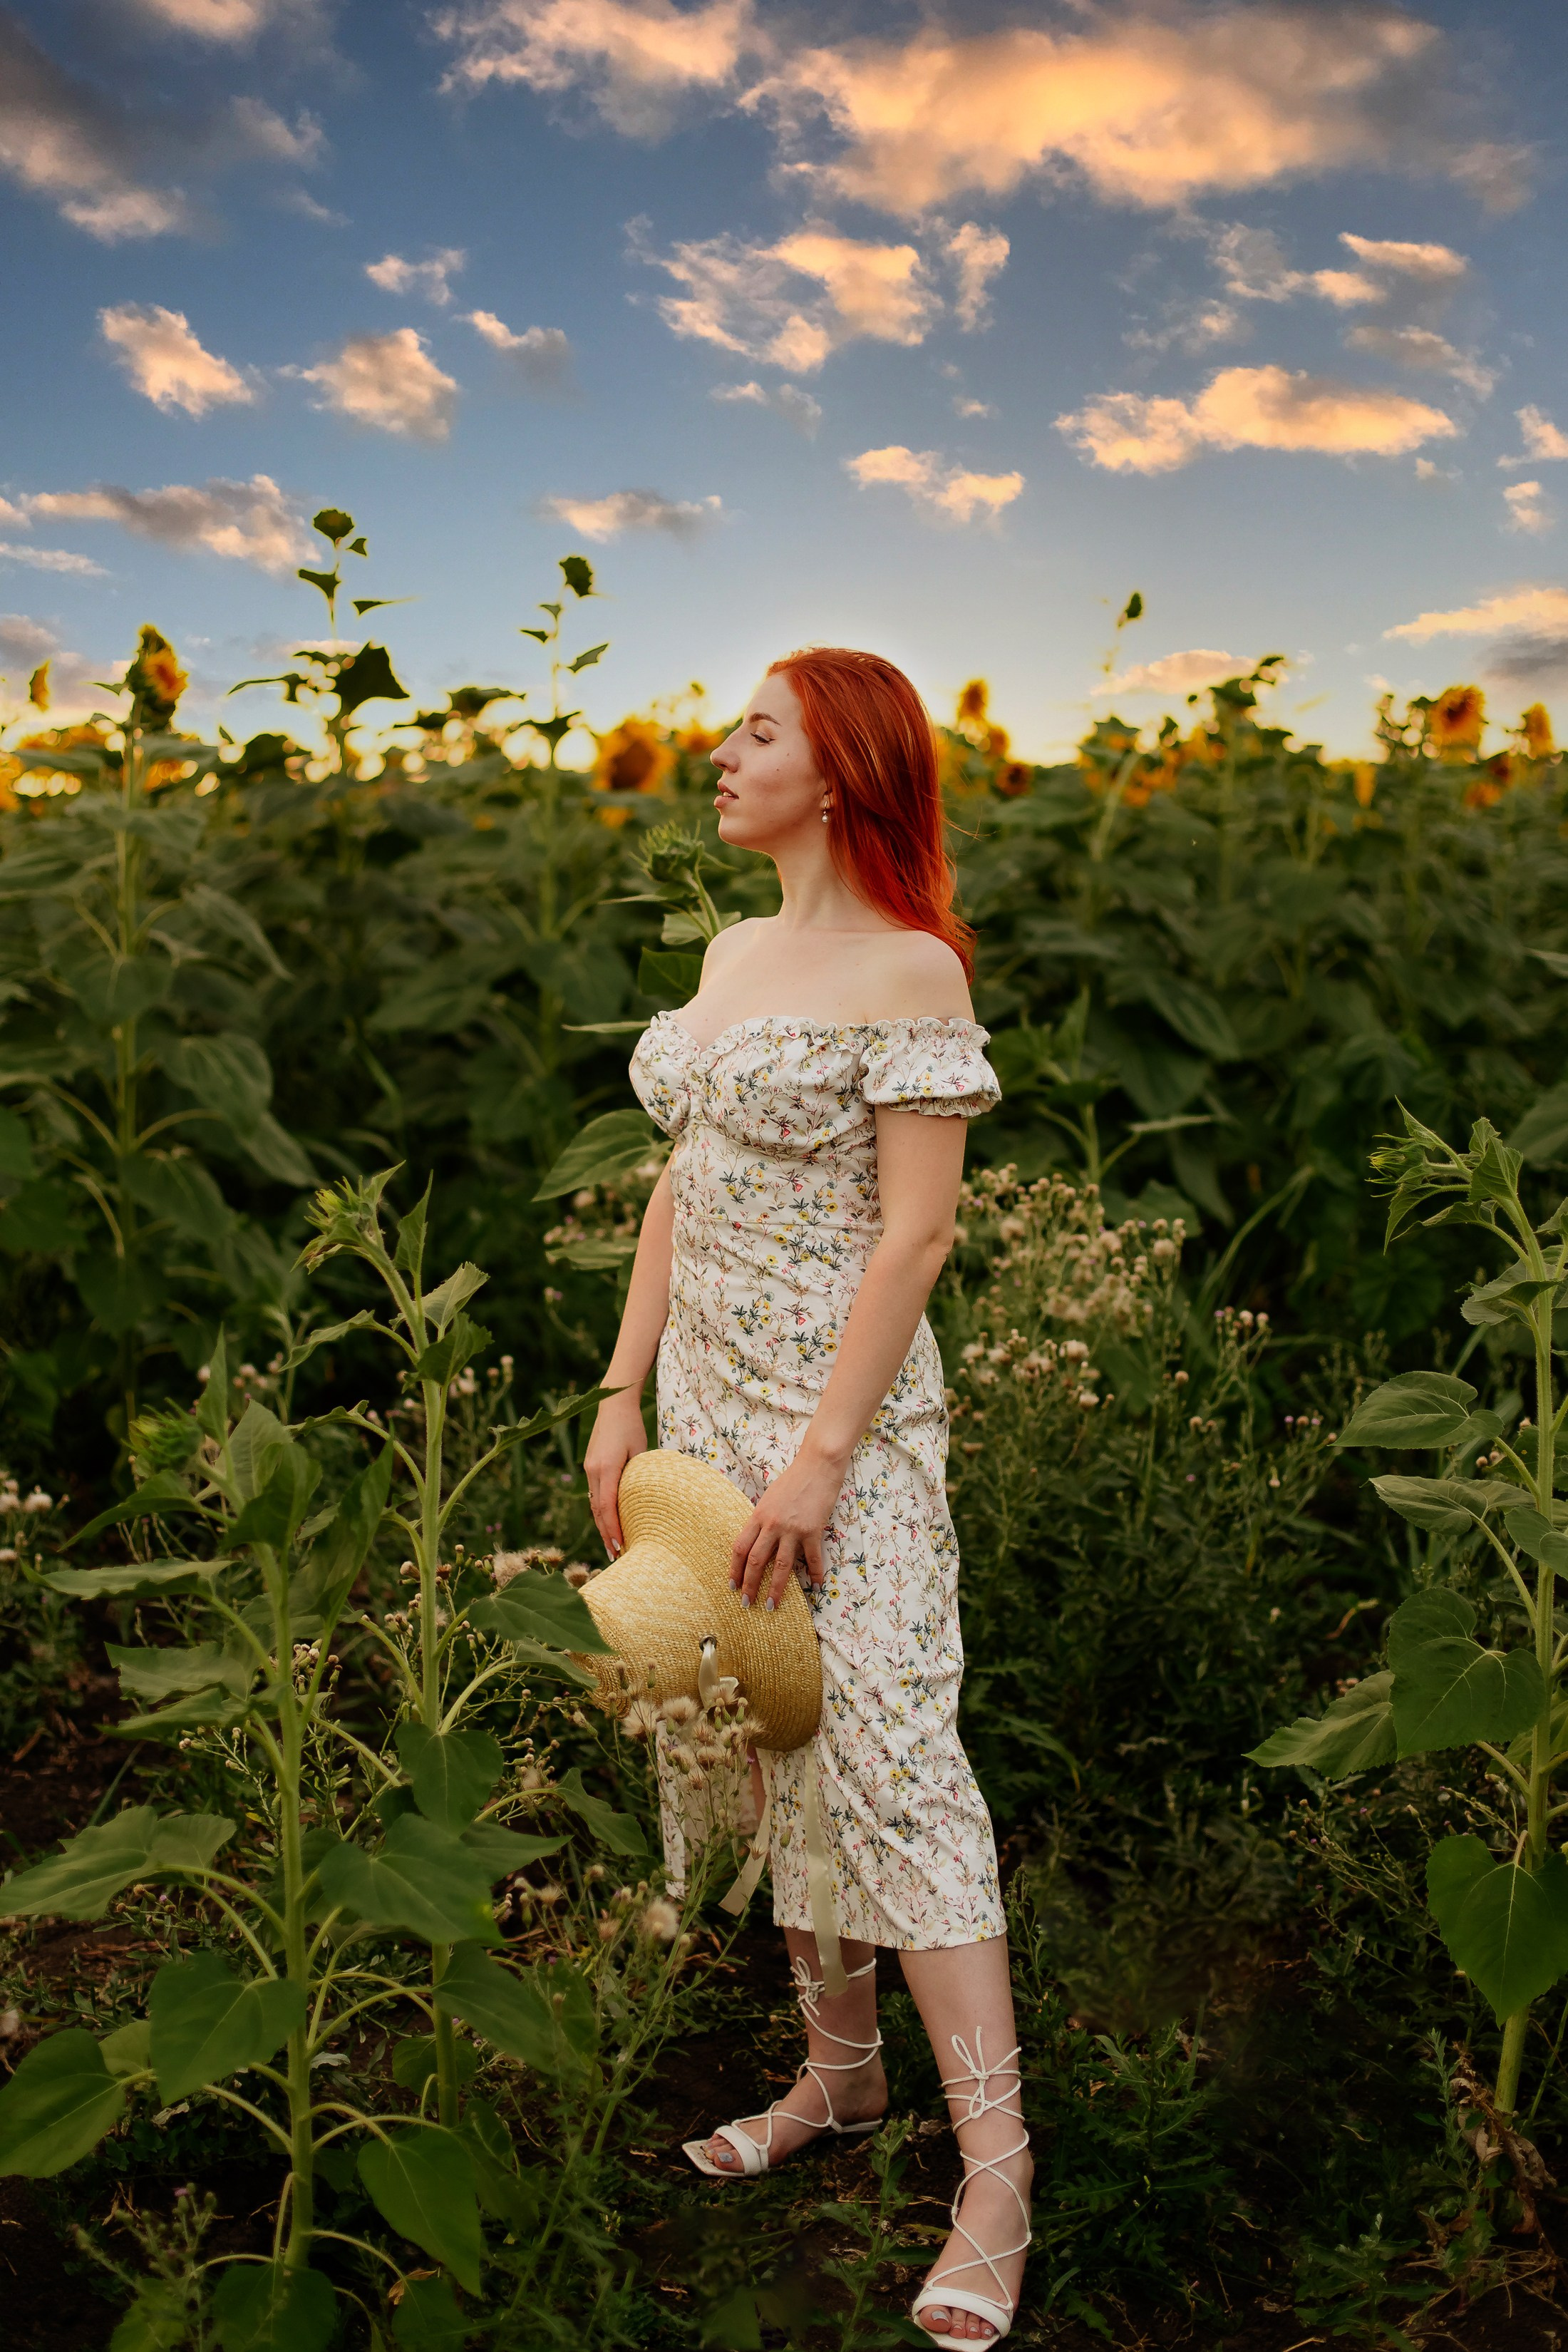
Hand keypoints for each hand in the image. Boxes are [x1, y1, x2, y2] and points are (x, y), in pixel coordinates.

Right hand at [584, 1390, 647, 1557]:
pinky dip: (600, 1511)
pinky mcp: (590, 1466)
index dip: (612, 1528)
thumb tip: (642, 1502)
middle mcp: (593, 1471)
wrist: (613, 1405)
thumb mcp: (640, 1451)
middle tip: (615, 1555)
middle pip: (597, 1510)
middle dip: (605, 1534)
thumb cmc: (632, 1426)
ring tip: (611, 1545)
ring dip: (602, 1525)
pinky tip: (607, 1522)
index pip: (607, 1506)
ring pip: (593, 1504)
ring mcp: (589, 1469)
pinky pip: (594, 1494)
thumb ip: (638, 1476)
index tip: (619, 1546)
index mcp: (606, 1468)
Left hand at [730, 1443, 847, 1609]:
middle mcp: (772, 1524)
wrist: (817, 1465)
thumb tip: (758, 1543)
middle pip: (756, 1561)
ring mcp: (793, 1529)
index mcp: (758, 1515)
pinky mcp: (813, 1531)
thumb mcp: (769, 1499)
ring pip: (781, 1566)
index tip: (732, 1585)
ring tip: (771, 1606)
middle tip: (746, 1603)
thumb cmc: (793, 1480)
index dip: (734, 1569)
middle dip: (749, 1585)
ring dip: (776, 1589)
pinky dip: (815, 1574)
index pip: (740, 1548)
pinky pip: (813, 1559)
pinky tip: (815, 1587)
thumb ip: (762, 1521)